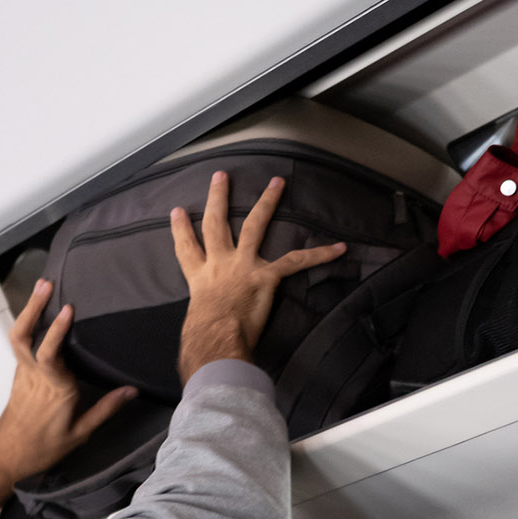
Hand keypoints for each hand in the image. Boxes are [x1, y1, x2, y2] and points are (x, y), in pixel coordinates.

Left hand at [0, 281, 134, 518]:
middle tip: (46, 284)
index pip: (51, 353)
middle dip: (34, 308)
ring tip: (42, 288)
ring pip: (18, 336)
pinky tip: (38, 313)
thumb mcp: (80, 433)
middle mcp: (35, 376)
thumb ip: (105, 409)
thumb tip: (131, 390)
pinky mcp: (19, 374)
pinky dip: (27, 325)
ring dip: (28, 311)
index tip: (68, 309)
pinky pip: (21, 344)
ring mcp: (23, 373)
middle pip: (24, 336)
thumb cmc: (44, 448)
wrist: (7, 456)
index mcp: (54, 389)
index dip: (57, 330)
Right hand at [168, 171, 347, 380]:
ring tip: (277, 183)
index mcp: (200, 278)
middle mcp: (219, 264)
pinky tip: (339, 248)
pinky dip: (320, 255)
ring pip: (255, 226)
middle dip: (218, 198)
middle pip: (215, 224)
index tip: (178, 211)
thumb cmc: (200, 339)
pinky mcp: (265, 276)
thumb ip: (201, 320)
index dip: (181, 229)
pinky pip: (295, 262)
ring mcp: (242, 266)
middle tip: (221, 177)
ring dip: (267, 202)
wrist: (215, 339)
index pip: (186, 249)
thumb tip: (201, 342)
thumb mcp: (194, 324)